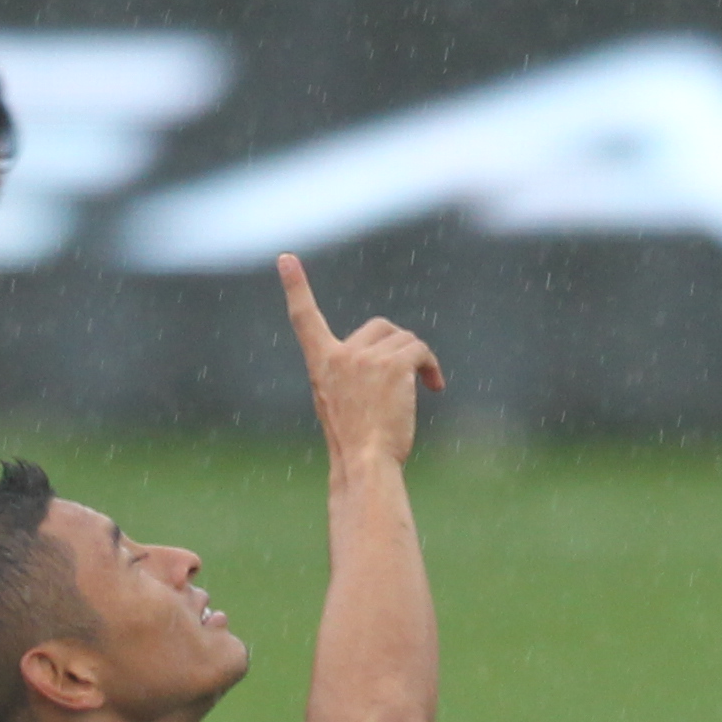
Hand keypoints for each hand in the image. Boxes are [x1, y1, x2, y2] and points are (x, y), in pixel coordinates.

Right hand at [278, 254, 441, 471]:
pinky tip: (435, 388)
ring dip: (418, 362)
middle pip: (379, 327)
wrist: (365, 464)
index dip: (296, 286)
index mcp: (321, 364)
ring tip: (423, 389)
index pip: (304, 318)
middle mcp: (339, 355)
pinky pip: (420, 350)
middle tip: (406, 378)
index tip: (286, 258)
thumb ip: (351, 375)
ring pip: (405, 340)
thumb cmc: (357, 445)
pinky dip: (431, 366)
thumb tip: (394, 358)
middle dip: (397, 347)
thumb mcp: (341, 404)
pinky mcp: (393, 365)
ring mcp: (365, 358)